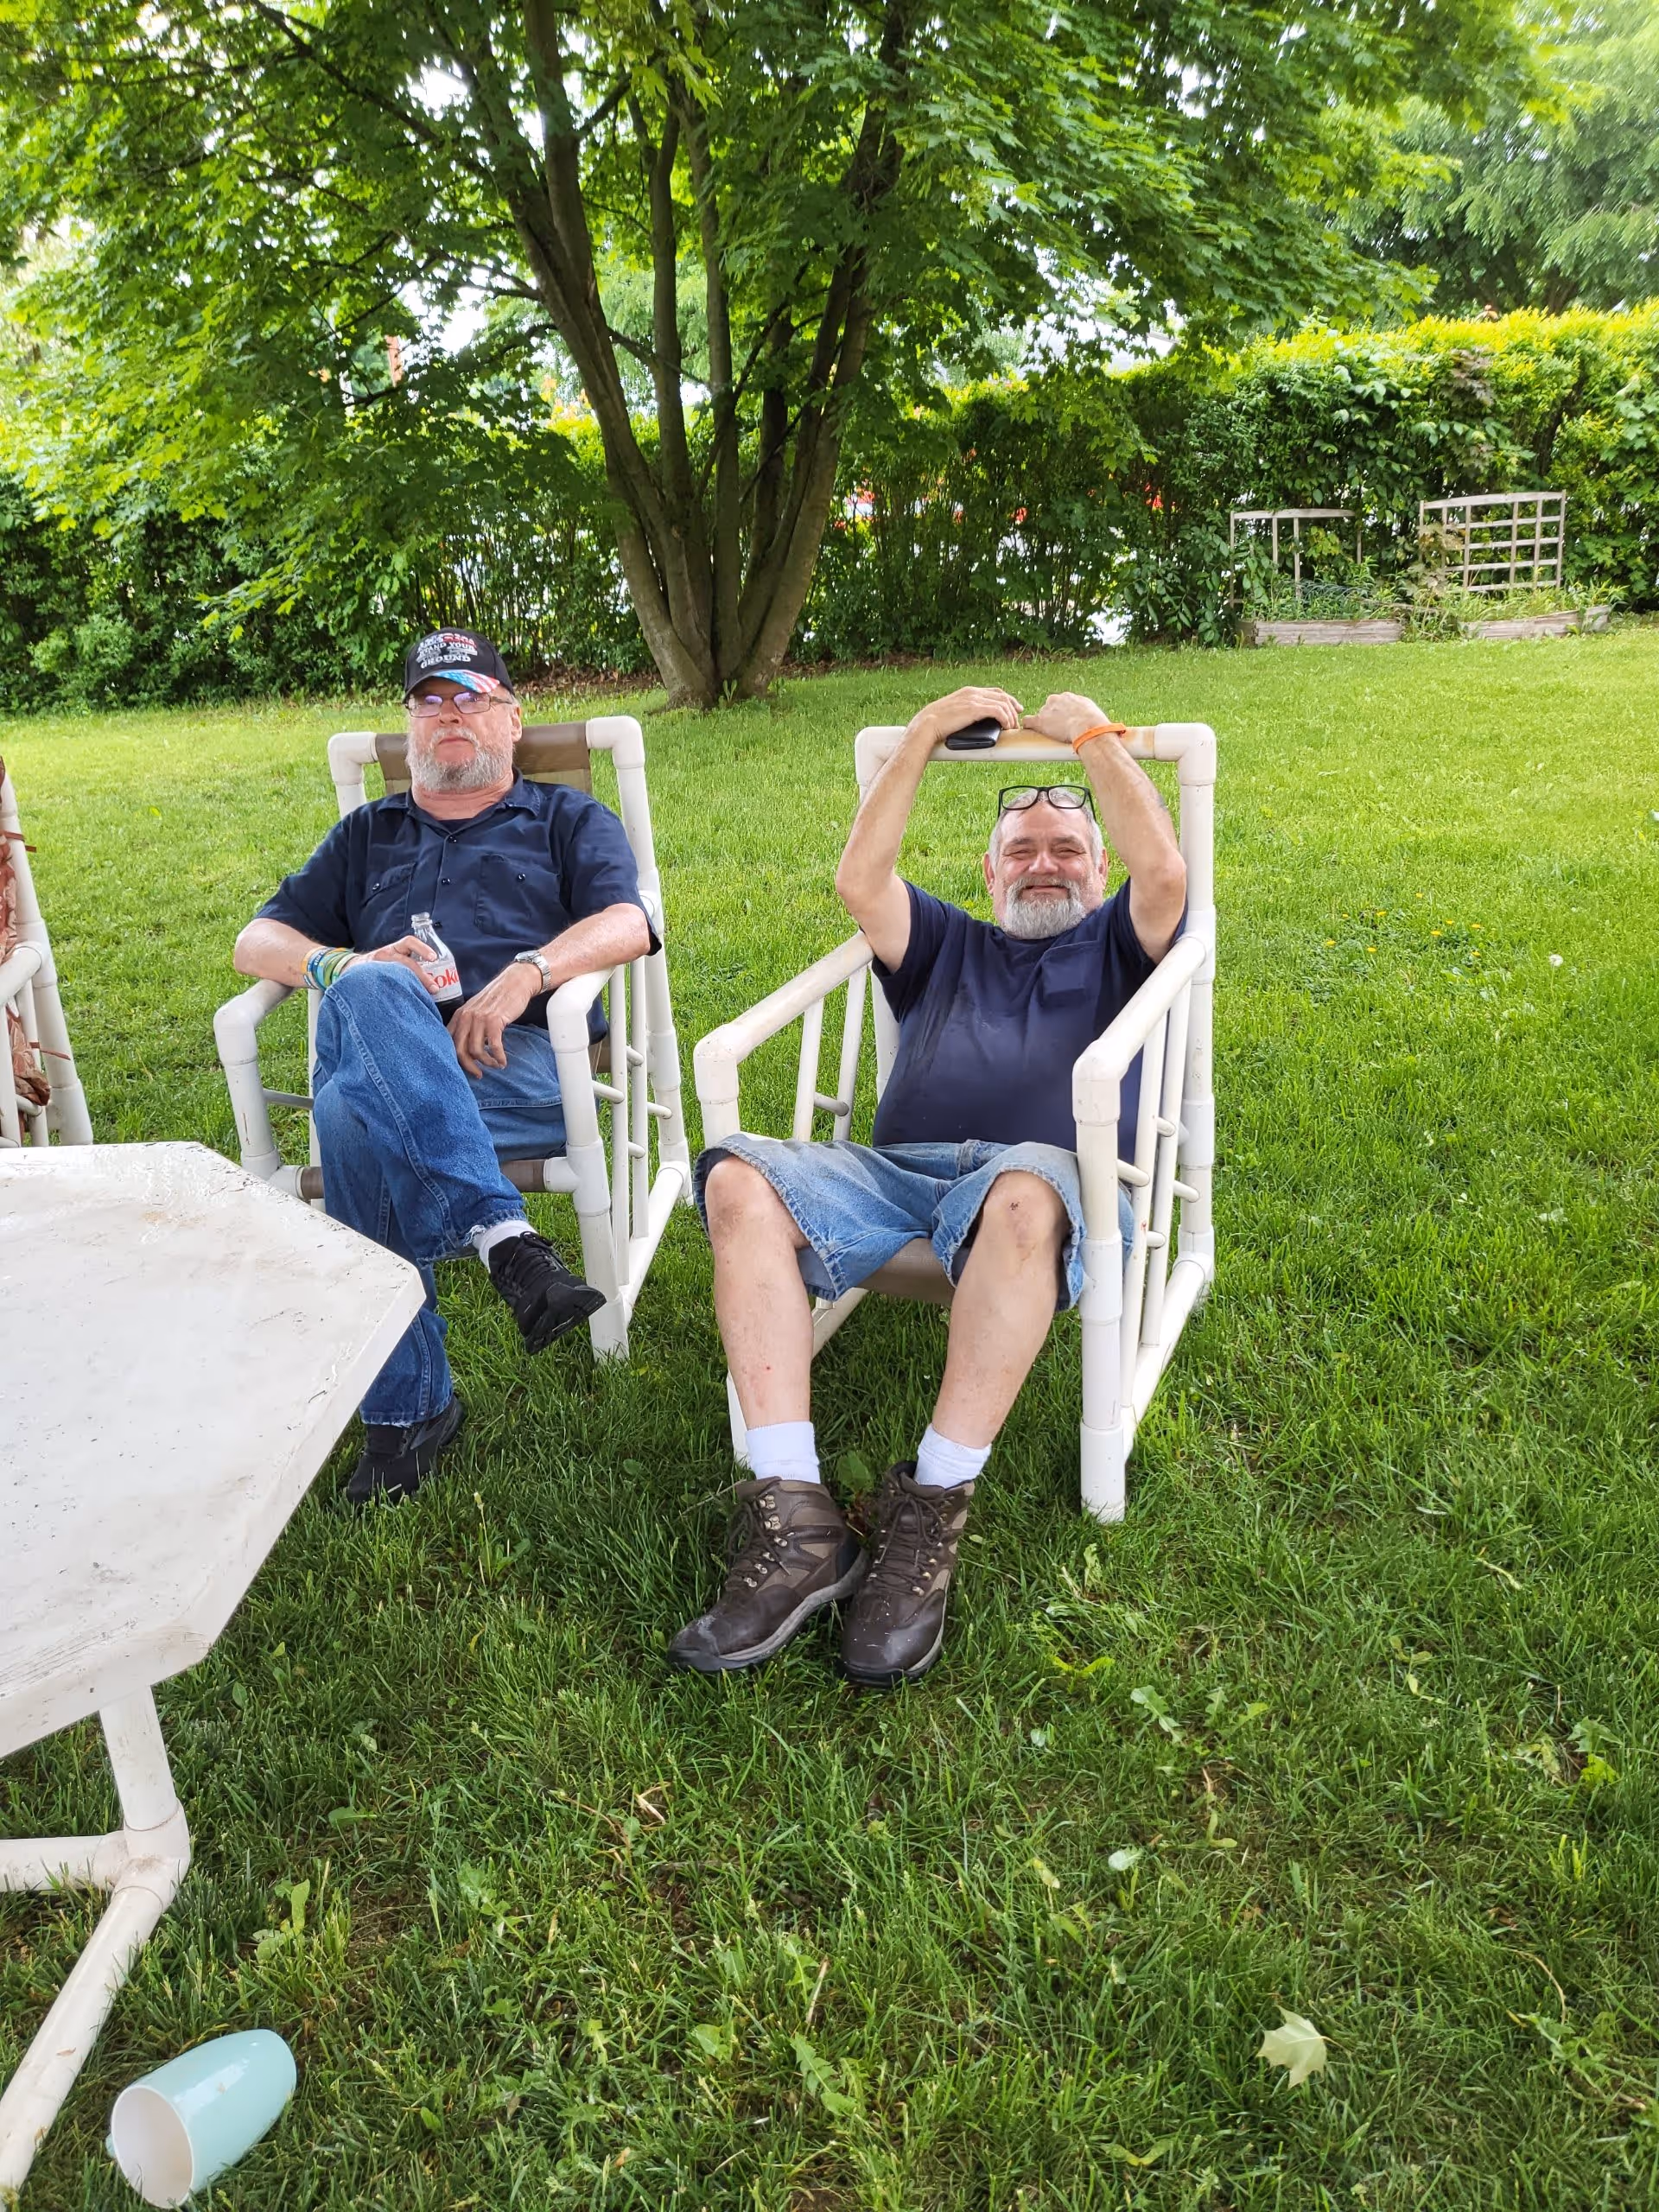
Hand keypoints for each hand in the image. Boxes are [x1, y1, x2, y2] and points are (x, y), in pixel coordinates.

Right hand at [358, 935, 451, 995]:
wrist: (355, 968)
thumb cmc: (382, 965)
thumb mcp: (393, 957)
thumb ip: (409, 963)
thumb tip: (435, 983)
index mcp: (394, 948)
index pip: (409, 942)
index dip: (422, 948)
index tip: (434, 958)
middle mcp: (385, 955)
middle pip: (405, 962)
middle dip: (422, 975)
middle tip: (434, 988)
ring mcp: (376, 967)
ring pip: (395, 974)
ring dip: (411, 985)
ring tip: (421, 998)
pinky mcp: (370, 979)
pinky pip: (384, 986)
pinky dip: (395, 993)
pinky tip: (403, 1002)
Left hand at [449, 960, 542, 1076]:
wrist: (515, 981)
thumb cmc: (498, 998)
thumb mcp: (477, 1009)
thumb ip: (469, 1025)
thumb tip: (467, 1048)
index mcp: (459, 1015)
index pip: (449, 1042)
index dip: (456, 1059)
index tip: (467, 1067)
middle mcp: (466, 1017)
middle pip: (459, 1050)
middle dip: (469, 1066)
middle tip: (478, 1075)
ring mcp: (479, 1018)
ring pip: (476, 1050)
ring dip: (487, 1063)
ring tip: (495, 1065)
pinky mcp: (495, 1020)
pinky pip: (494, 1046)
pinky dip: (498, 1057)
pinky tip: (503, 1061)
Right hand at [905, 684, 1023, 748]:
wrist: (927, 724)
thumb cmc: (937, 723)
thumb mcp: (954, 713)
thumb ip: (966, 712)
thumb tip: (976, 722)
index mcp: (968, 692)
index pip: (994, 692)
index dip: (1008, 699)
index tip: (1015, 709)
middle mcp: (972, 693)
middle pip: (1002, 696)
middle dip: (1013, 707)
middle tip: (1017, 720)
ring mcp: (974, 699)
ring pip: (1002, 704)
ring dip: (1010, 716)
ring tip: (1011, 727)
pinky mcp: (974, 709)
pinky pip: (998, 711)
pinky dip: (1005, 719)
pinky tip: (1006, 726)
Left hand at [1022, 692, 1120, 747]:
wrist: (1088, 728)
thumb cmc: (1096, 724)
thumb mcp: (1095, 713)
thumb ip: (1091, 715)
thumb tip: (1104, 726)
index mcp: (1069, 697)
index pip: (1062, 704)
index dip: (1063, 714)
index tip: (1067, 723)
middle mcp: (1056, 699)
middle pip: (1050, 708)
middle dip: (1053, 718)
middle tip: (1060, 731)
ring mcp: (1046, 710)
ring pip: (1041, 716)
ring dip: (1044, 725)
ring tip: (1052, 736)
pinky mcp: (1039, 721)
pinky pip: (1027, 722)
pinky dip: (1027, 727)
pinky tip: (1028, 733)